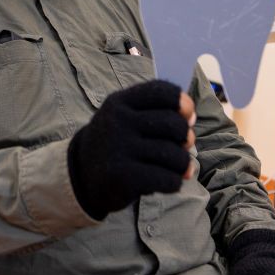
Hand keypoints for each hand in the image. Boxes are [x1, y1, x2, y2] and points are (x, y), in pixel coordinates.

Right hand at [67, 79, 195, 219]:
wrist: (83, 173)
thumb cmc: (118, 141)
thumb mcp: (126, 115)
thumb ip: (157, 110)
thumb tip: (191, 116)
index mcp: (120, 102)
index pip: (163, 92)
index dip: (184, 103)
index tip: (187, 115)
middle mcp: (117, 121)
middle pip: (174, 125)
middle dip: (186, 137)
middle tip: (183, 145)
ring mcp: (118, 149)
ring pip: (174, 155)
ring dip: (183, 164)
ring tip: (178, 168)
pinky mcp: (122, 177)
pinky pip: (168, 179)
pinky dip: (175, 182)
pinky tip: (168, 181)